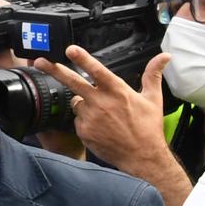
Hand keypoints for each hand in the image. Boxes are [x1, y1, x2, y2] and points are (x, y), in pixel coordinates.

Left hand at [35, 45, 170, 172]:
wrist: (141, 156)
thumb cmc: (148, 127)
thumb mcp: (153, 98)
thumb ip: (153, 75)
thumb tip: (165, 56)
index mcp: (117, 91)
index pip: (97, 70)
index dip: (82, 58)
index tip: (69, 49)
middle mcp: (101, 102)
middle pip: (73, 82)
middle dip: (54, 70)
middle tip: (39, 62)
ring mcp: (90, 117)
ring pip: (77, 102)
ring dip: (84, 104)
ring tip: (104, 115)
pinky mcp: (83, 131)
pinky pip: (78, 119)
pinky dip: (85, 120)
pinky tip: (100, 127)